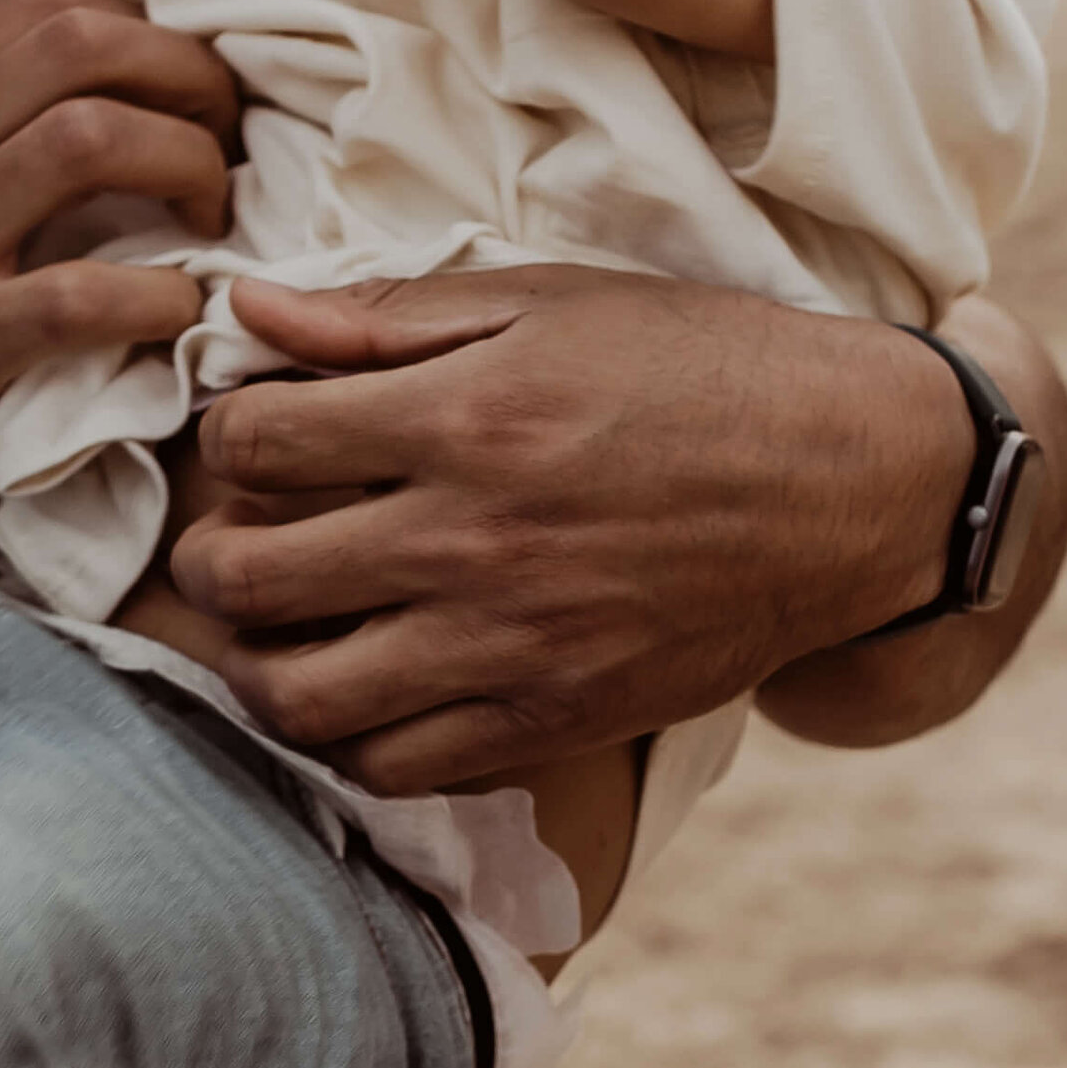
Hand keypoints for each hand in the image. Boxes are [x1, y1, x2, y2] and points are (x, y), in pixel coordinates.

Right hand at [0, 0, 240, 481]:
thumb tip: (50, 95)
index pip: (45, 3)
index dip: (145, 30)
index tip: (179, 86)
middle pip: (89, 46)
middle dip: (191, 79)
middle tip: (227, 138)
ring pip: (97, 140)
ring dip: (189, 168)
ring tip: (212, 217)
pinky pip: (86, 296)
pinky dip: (161, 300)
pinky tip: (177, 316)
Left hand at [165, 264, 990, 790]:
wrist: (857, 482)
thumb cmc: (701, 369)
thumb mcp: (552, 301)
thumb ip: (385, 314)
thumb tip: (243, 310)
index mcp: (464, 418)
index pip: (255, 441)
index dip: (227, 433)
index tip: (253, 434)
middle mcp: (471, 541)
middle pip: (249, 576)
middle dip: (208, 553)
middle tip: (227, 537)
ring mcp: (510, 644)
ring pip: (299, 694)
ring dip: (252, 661)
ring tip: (269, 628)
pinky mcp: (554, 720)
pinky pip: (396, 766)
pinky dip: (346, 737)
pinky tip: (356, 689)